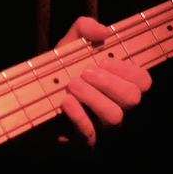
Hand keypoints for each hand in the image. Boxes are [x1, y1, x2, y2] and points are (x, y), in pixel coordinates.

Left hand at [56, 17, 151, 145]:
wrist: (29, 103)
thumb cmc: (58, 74)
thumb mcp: (68, 47)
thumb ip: (84, 29)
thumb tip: (103, 31)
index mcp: (119, 85)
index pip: (143, 80)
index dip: (128, 69)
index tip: (103, 60)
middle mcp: (117, 107)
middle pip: (132, 98)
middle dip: (109, 82)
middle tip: (85, 72)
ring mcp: (104, 128)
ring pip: (115, 116)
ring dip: (94, 97)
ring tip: (72, 84)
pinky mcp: (85, 143)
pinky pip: (90, 134)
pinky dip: (79, 115)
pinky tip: (65, 102)